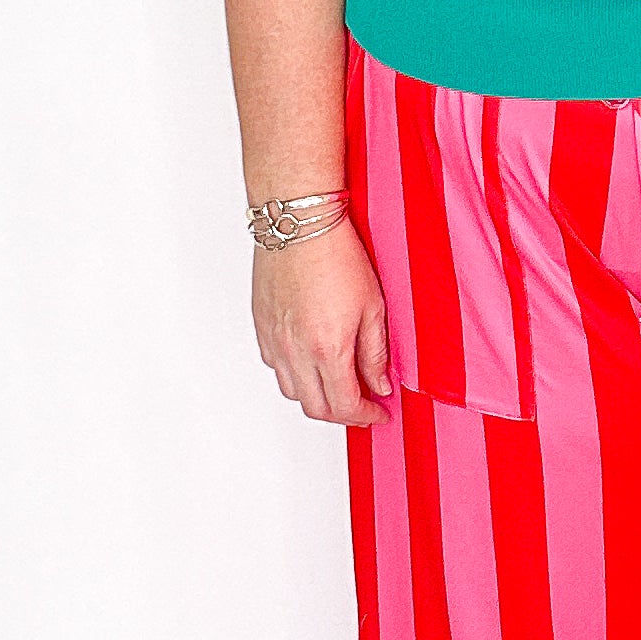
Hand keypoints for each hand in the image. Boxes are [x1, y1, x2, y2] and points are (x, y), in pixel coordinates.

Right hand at [252, 220, 393, 425]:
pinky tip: (312, 361)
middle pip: (315, 408)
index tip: (378, 412)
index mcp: (327, 349)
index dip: (366, 416)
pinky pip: (275, 367)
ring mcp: (274, 340)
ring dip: (317, 396)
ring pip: (292, 391)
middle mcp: (294, 351)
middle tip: (361, 406)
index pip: (345, 405)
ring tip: (338, 384)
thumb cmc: (337, 255)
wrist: (299, 223)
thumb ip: (375, 353)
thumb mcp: (373, 306)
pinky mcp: (261, 327)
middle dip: (342, 414)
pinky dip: (295, 375)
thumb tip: (380, 384)